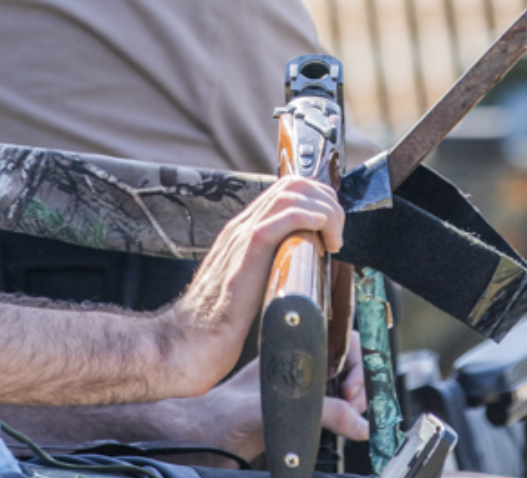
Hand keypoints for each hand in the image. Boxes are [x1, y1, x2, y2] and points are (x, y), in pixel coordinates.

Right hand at [161, 176, 344, 394]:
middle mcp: (242, 226)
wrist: (189, 343)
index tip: (333, 229)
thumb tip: (301, 270)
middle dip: (326, 201)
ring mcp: (242, 235)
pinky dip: (314, 220)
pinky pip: (285, 217)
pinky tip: (325, 242)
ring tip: (334, 241)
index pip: (286, 190)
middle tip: (337, 233)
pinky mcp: (248, 251)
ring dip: (325, 211)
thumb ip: (268, 270)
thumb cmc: (219, 325)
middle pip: (292, 183)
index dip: (318, 200)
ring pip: (292, 193)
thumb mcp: (249, 287)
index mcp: (243, 232)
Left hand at [184, 331, 369, 465]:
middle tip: (353, 406)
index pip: (338, 340)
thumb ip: (319, 410)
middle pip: (347, 365)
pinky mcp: (300, 413)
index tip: (352, 387)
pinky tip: (345, 428)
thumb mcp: (274, 405)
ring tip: (351, 419)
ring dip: (354, 405)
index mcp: (290, 349)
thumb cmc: (221, 411)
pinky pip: (334, 412)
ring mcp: (301, 389)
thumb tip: (356, 422)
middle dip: (358, 385)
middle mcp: (299, 367)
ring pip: (343, 389)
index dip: (354, 361)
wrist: (202, 437)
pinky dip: (345, 420)